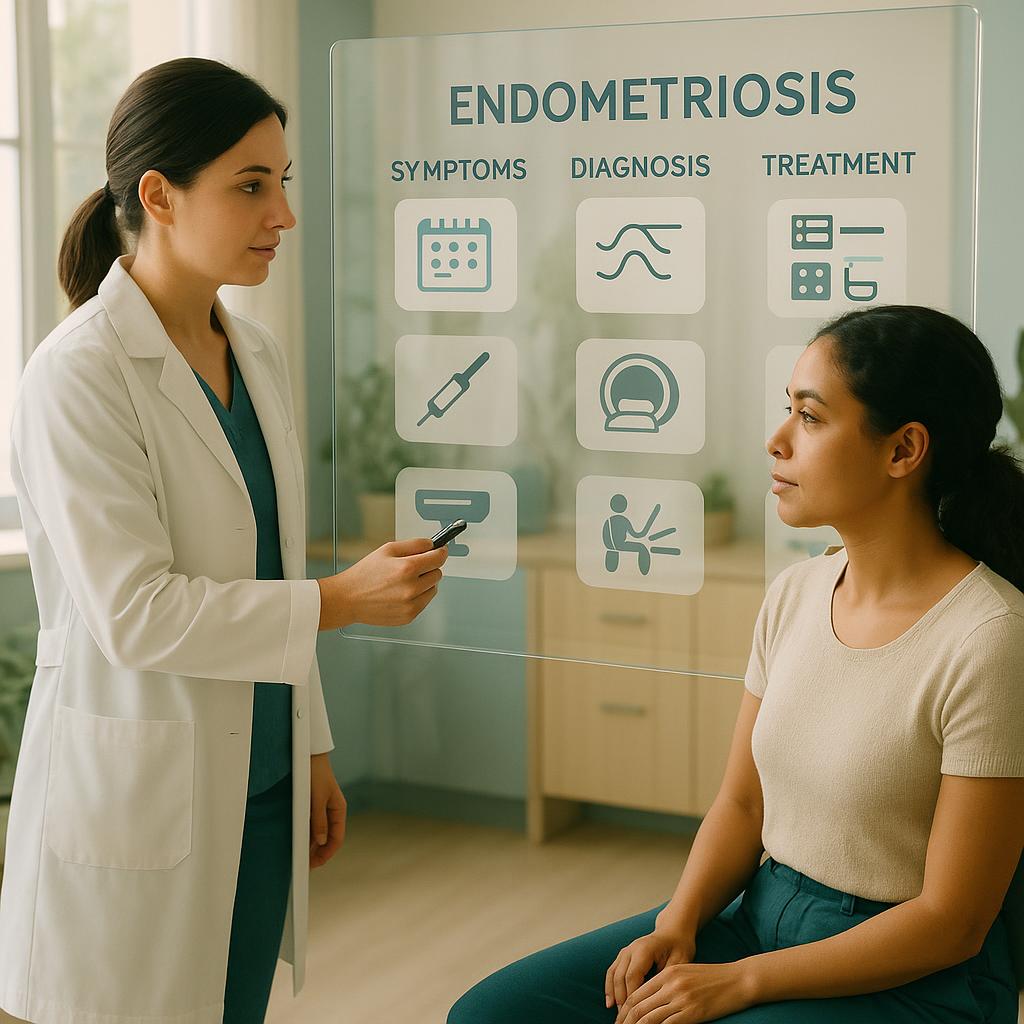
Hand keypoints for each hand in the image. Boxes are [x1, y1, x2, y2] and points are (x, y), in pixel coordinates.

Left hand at [309, 752, 346, 868]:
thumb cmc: (316, 774)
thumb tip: (322, 841)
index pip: (337, 838)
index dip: (327, 853)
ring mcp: (323, 809)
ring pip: (320, 833)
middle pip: (329, 838)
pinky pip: (312, 825)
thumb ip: (319, 821)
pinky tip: (299, 841)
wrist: (309, 755)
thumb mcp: (317, 799)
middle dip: (319, 852)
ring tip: (301, 856)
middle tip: (306, 865)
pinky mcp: (313, 805)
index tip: (316, 864)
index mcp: (338, 810)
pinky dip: (307, 835)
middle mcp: (332, 811)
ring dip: (312, 845)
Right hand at [318, 537, 447, 629]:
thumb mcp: (387, 549)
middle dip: (428, 567)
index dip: (440, 552)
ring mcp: (411, 605)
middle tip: (412, 566)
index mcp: (407, 568)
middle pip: (437, 573)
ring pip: (433, 589)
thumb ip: (414, 544)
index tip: (440, 550)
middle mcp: (411, 588)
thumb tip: (432, 544)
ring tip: (404, 581)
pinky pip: (424, 602)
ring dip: (425, 583)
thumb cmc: (364, 574)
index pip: (438, 558)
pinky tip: (401, 592)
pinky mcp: (408, 616)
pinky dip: (418, 596)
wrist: (348, 598)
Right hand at [606, 928, 696, 1010]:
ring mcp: (626, 951)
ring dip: (613, 994)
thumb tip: (660, 998)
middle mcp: (632, 949)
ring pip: (613, 974)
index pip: (633, 976)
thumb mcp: (680, 960)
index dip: (632, 996)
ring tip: (617, 1013)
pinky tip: (610, 1001)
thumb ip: (668, 977)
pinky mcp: (624, 955)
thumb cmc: (679, 945)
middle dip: (621, 999)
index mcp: (645, 949)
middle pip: (620, 977)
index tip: (636, 1013)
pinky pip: (612, 971)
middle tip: (625, 1018)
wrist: (674, 930)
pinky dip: (609, 986)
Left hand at [613, 960, 756, 1023]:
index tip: (620, 1020)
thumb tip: (650, 998)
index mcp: (667, 974)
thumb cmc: (713, 977)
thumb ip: (667, 983)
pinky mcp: (692, 1013)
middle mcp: (671, 985)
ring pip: (649, 1018)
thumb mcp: (685, 972)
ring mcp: (681, 999)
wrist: (738, 979)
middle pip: (639, 1007)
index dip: (625, 1010)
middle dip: (626, 1021)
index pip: (637, 994)